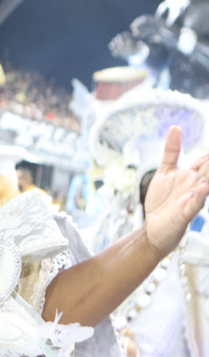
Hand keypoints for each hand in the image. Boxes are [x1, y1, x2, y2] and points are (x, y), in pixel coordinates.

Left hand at [143, 126, 208, 255]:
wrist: (153, 229)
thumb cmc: (161, 201)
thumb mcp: (165, 172)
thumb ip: (172, 151)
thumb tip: (176, 127)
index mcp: (192, 174)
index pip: (208, 158)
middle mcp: (195, 185)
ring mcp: (192, 199)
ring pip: (207, 184)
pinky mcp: (185, 213)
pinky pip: (194, 204)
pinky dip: (199, 196)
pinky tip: (203, 188)